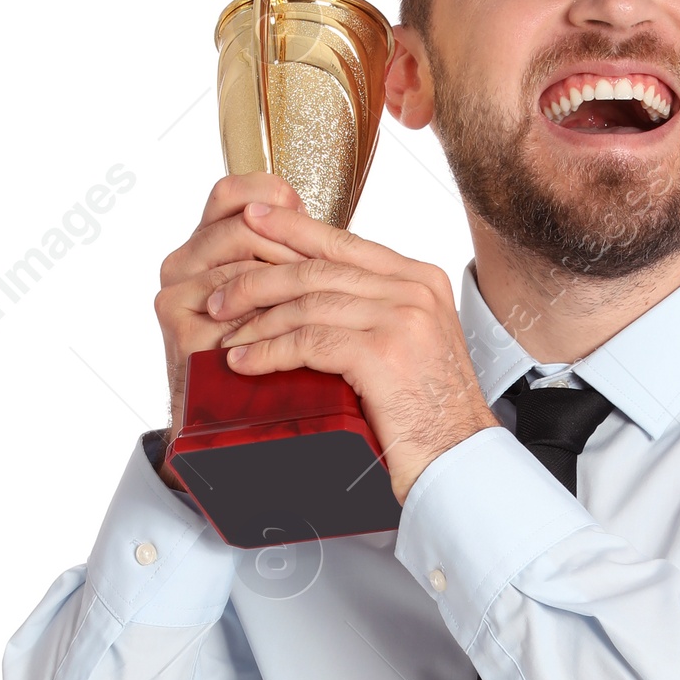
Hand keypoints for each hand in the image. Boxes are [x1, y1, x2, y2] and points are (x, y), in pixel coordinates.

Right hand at [154, 172, 310, 440]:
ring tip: (331, 305)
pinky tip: (307, 336)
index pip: (229, 195)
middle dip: (297, 247)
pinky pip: (241, 316)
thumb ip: (284, 261)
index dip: (272, 195)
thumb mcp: (274, 301)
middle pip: (244, 228)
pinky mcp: (182, 336)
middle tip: (339, 270)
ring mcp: (177, 300)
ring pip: (245, 270)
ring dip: (293, 286)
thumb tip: (326, 228)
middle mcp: (179, 267)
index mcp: (200, 248)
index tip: (310, 214)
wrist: (230, 430)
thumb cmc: (263, 361)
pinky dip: (276, 324)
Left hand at [206, 198, 498, 501]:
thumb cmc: (431, 414)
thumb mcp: (410, 344)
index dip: (292, 228)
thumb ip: (375, 310)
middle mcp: (414, 289)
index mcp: (421, 279)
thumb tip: (318, 293)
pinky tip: (245, 362)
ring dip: (257, 320)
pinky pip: (308, 340)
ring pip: (307, 301)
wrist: (459, 460)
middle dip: (259, 278)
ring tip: (226, 334)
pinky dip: (268, 352)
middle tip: (221, 295)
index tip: (252, 219)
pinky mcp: (382, 353)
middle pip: (318, 267)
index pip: (344, 242)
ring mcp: (401, 318)